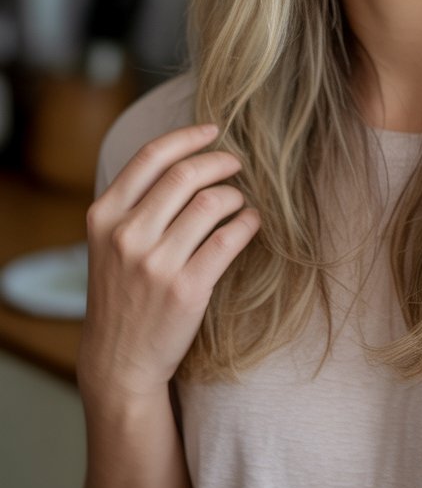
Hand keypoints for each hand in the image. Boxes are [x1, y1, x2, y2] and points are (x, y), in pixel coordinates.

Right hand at [78, 124, 259, 402]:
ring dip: (236, 195)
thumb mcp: (108, 242)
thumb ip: (134, 203)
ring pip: (213, 202)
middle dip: (220, 162)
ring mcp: (156, 263)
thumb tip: (184, 156)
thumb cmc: (121, 293)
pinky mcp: (187, 288)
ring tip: (241, 201)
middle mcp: (127, 235)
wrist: (119, 358)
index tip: (213, 129)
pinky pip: (230, 239)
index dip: (188, 136)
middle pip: (186, 174)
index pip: (151, 156)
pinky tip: (251, 223)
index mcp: (104, 216)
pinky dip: (248, 223)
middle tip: (236, 164)